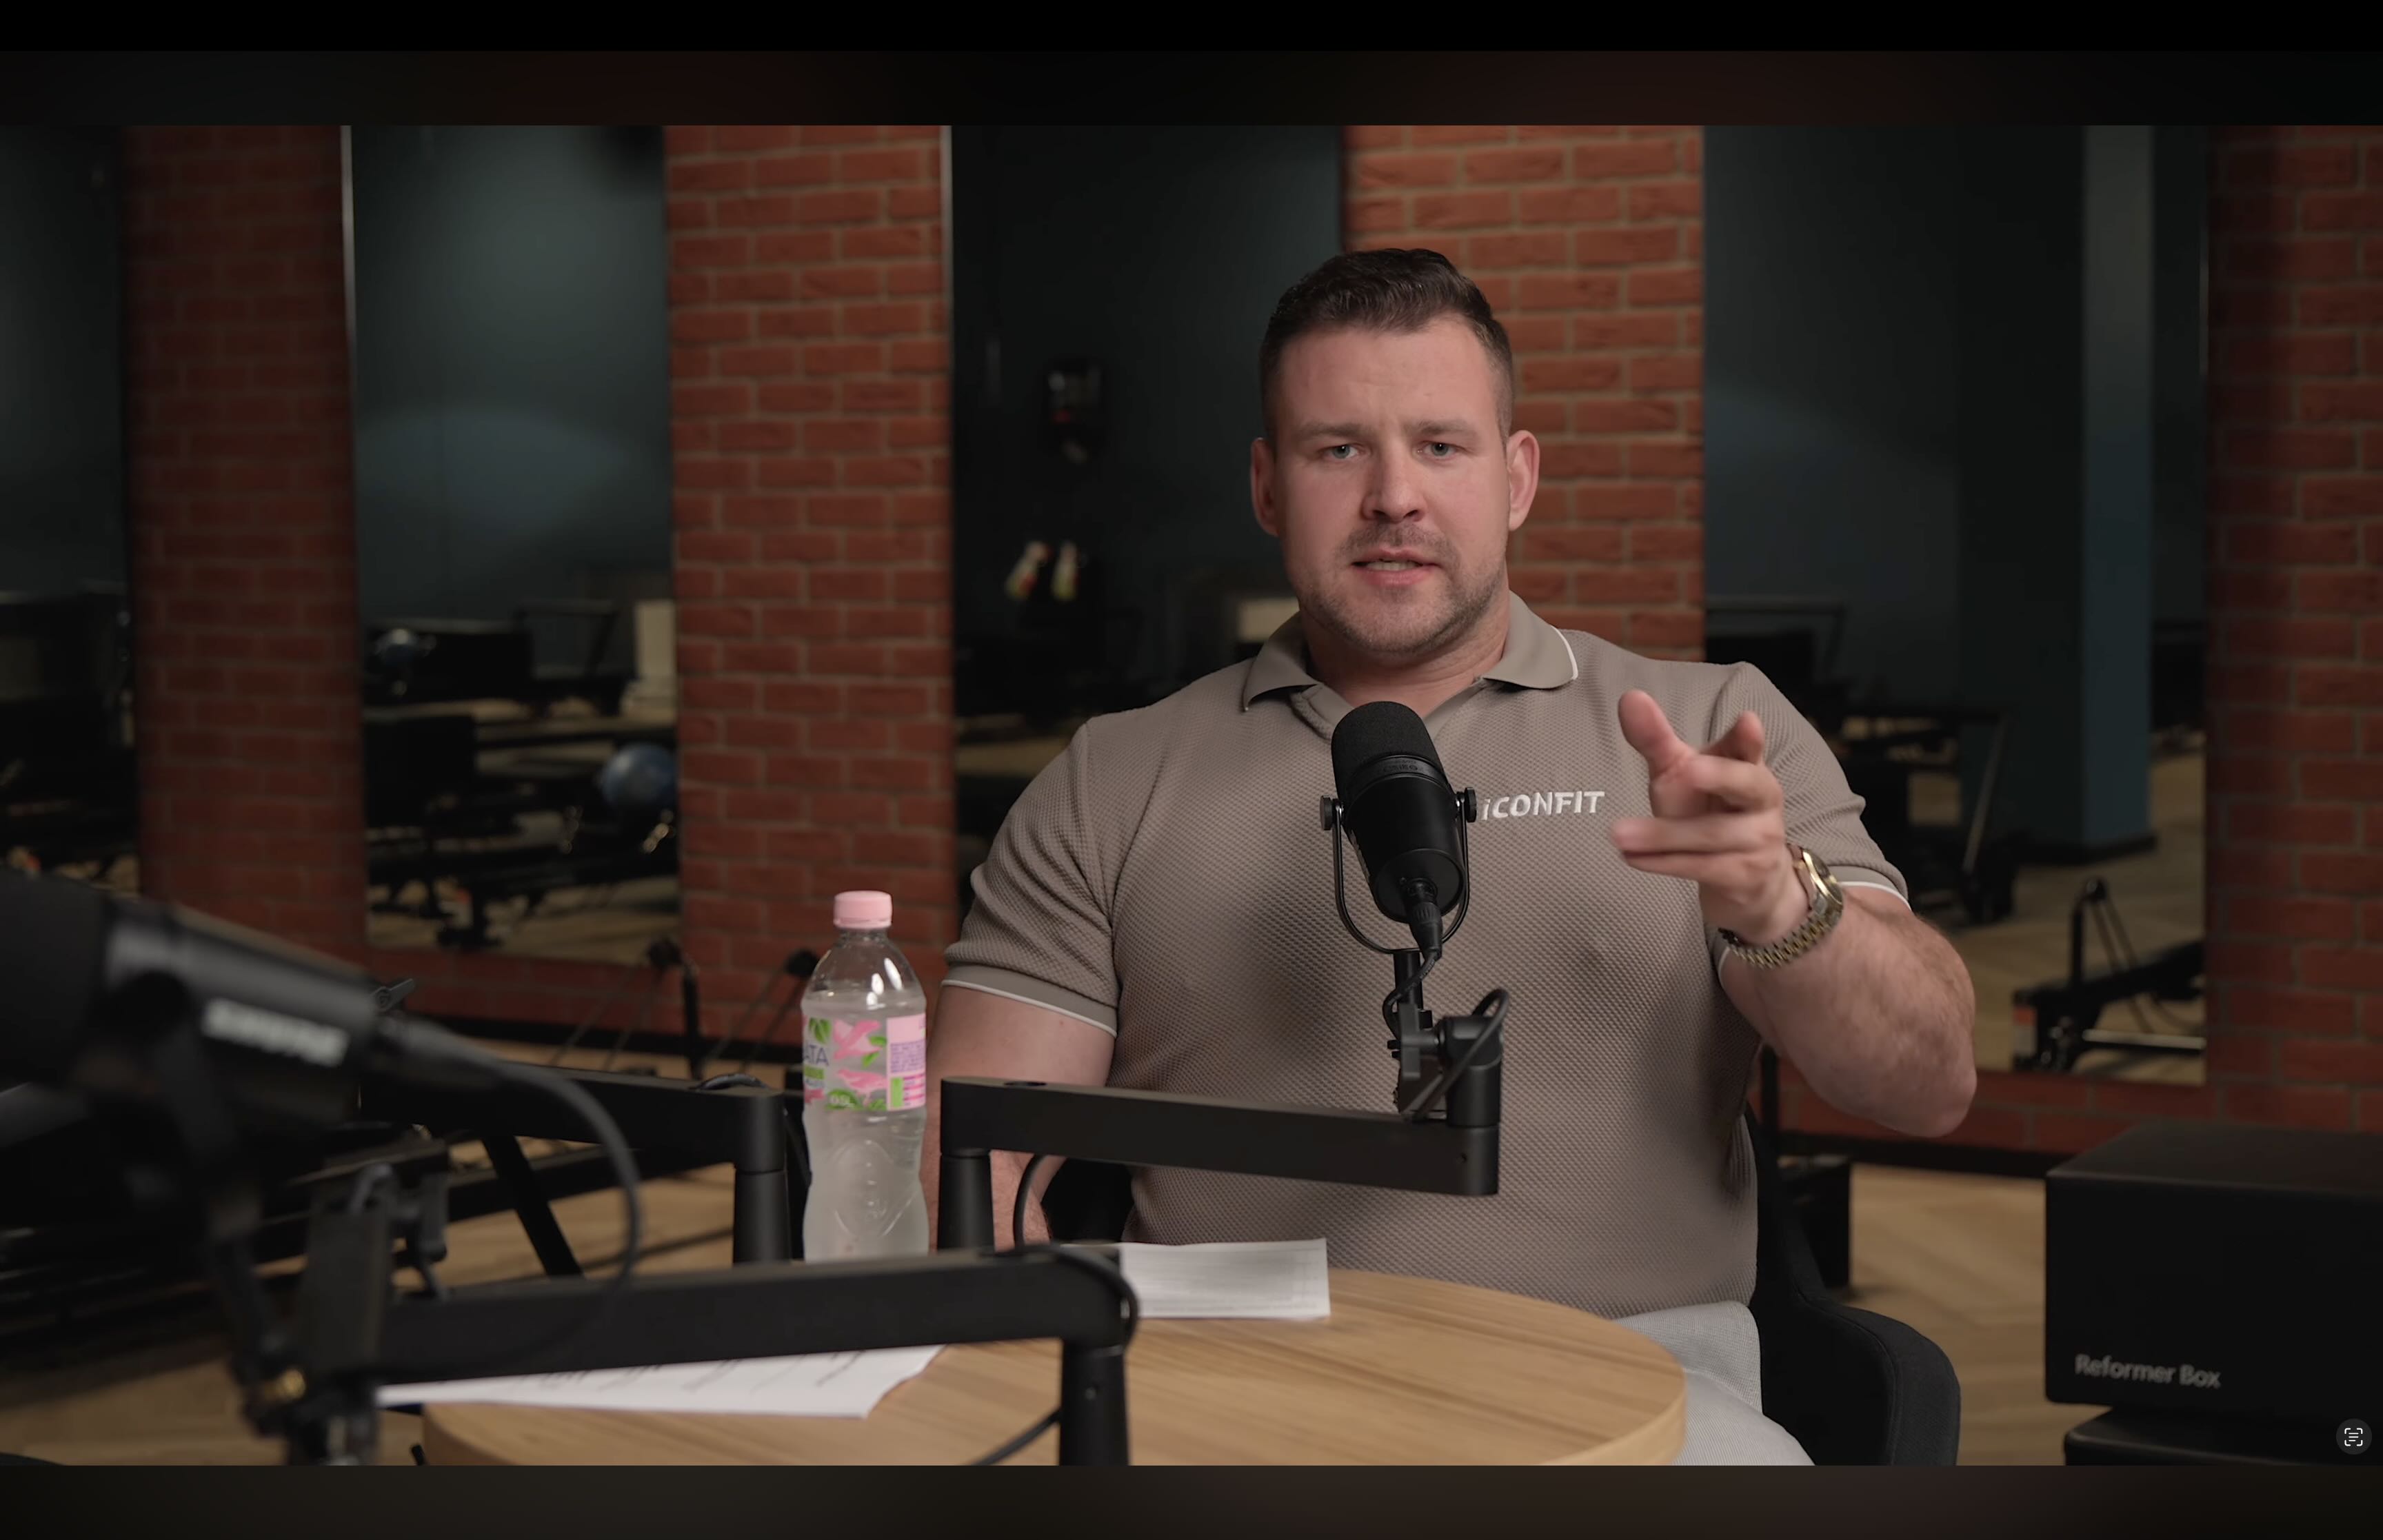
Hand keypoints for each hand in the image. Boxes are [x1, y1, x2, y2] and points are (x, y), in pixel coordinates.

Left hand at [1608, 691, 1806, 943]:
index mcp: (1747, 765)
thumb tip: (1629, 697)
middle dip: (1721, 776)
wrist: (1745, 879)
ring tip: (1617, 834)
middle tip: (1686, 770)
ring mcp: (1759, 839)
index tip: (1747, 722)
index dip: (1748, 738)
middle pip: (1748, 785)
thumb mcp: (1681, 775)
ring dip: (1661, 835)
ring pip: (1711, 835)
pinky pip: (1703, 867)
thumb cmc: (1709, 813)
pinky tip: (1631, 858)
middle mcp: (1761, 799)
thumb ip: (1657, 740)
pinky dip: (1664, 863)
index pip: (1750, 748)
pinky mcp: (1746, 875)